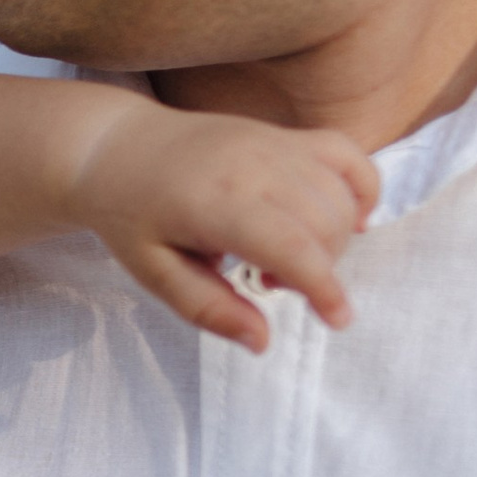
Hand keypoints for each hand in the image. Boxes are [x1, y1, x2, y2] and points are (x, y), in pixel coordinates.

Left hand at [65, 101, 377, 348]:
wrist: (116, 148)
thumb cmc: (131, 215)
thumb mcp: (153, 273)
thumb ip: (208, 308)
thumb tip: (262, 342)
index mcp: (218, 203)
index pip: (295, 247)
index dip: (325, 288)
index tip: (337, 321)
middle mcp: (255, 165)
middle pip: (326, 226)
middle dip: (318, 269)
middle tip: (267, 281)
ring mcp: (273, 143)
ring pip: (339, 196)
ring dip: (332, 239)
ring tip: (280, 255)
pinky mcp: (282, 134)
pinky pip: (346, 155)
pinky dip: (359, 189)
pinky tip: (345, 220)